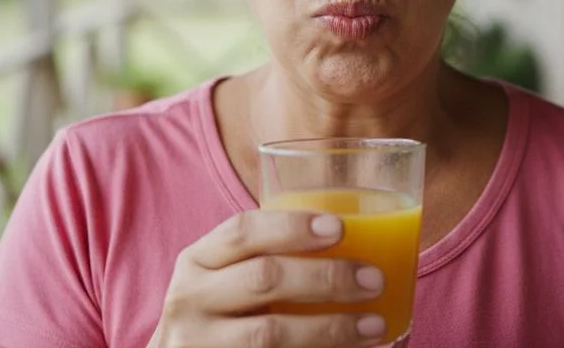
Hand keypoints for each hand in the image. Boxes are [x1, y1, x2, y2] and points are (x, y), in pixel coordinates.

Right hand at [149, 210, 387, 347]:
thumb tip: (357, 242)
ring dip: (330, 328)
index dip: (292, 226)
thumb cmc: (220, 310)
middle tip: (374, 279)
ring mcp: (199, 343)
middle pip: (264, 279)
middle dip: (326, 278)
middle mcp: (190, 299)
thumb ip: (267, 258)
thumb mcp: (225, 278)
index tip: (340, 228)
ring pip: (271, 333)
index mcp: (197, 260)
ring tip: (374, 324)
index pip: (243, 231)